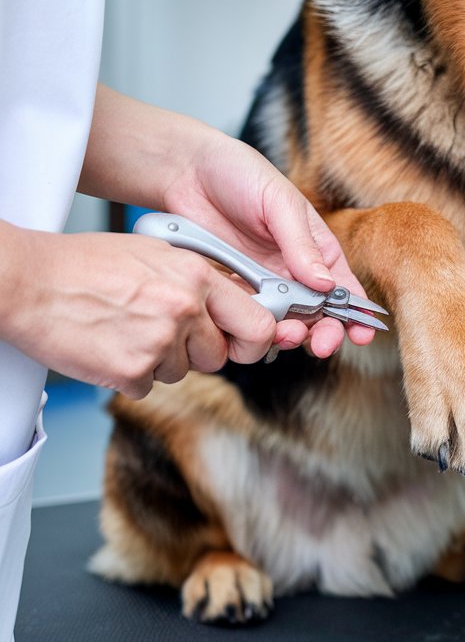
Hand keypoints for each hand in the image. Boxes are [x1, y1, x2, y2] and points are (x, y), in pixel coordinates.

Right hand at [1, 230, 276, 399]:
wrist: (29, 281)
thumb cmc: (86, 264)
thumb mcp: (157, 254)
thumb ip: (198, 281)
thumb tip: (229, 307)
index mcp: (197, 276)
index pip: (258, 323)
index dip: (255, 340)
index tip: (247, 344)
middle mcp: (184, 308)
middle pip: (217, 355)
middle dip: (195, 352)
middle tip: (163, 333)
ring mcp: (159, 342)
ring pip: (181, 372)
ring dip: (158, 361)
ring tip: (125, 329)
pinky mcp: (131, 370)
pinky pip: (146, 386)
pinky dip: (128, 374)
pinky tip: (109, 345)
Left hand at [163, 133, 374, 356]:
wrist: (186, 171)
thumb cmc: (241, 174)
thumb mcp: (280, 203)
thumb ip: (302, 245)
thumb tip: (326, 284)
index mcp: (316, 249)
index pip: (344, 287)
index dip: (356, 313)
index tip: (362, 333)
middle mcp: (294, 272)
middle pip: (318, 314)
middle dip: (325, 333)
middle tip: (322, 344)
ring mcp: (263, 285)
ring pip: (284, 323)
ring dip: (290, 336)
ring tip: (285, 336)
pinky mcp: (232, 292)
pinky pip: (246, 318)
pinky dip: (253, 330)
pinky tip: (254, 331)